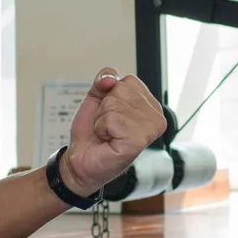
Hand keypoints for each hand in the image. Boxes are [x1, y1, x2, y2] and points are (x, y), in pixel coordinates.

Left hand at [62, 68, 168, 193]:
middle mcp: (156, 117)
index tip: (111, 114)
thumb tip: (111, 78)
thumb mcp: (97, 97)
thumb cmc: (92, 132)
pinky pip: (112, 118)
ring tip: (108, 133)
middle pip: (121, 89)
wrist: (81, 159)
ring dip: (103, 119)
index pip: (129, 80)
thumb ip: (105, 79)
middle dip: (105, 107)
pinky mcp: (138, 141)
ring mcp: (149, 130)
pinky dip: (102, 128)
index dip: (110, 95)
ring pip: (115, 103)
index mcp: (151, 105)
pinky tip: (108, 140)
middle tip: (108, 126)